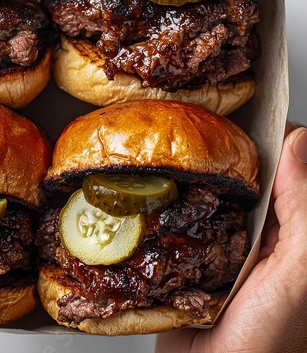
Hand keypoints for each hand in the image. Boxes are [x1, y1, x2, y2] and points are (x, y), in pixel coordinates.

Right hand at [156, 122, 306, 352]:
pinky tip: (146, 182)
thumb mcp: (298, 274)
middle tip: (191, 114)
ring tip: (163, 137)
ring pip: (206, 188)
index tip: (242, 108)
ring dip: (188, 165)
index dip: (269, 131)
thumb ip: (303, 210)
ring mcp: (219, 240)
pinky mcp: (187, 254)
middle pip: (243, 169)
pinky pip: (177, 216)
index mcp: (289, 228)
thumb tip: (298, 141)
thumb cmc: (266, 342)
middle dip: (221, 141)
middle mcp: (257, 229)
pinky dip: (163, 197)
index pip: (287, 161)